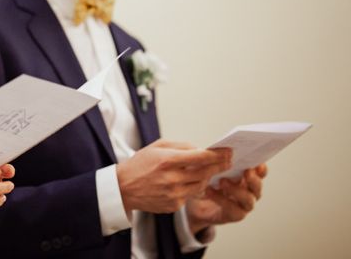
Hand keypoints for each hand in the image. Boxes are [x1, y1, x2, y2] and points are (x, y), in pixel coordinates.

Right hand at [116, 139, 231, 213]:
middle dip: (219, 166)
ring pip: (201, 185)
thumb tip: (200, 149)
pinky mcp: (173, 206)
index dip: (217, 154)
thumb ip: (180, 146)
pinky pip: (191, 195)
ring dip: (207, 177)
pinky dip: (193, 187)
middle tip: (227, 161)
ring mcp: (173, 194)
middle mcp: (172, 178)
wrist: (123, 187)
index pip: (200, 157)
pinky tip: (189, 181)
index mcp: (167, 160)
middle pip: (205, 172)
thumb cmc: (141, 163)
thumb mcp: (157, 146)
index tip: (228, 151)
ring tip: (208, 170)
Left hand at [186, 164, 266, 233]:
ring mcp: (244, 204)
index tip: (257, 163)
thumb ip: (217, 158)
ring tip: (222, 181)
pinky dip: (221, 200)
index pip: (260, 171)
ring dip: (236, 190)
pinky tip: (209, 191)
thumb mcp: (210, 166)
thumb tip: (218, 148)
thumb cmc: (205, 179)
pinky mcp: (234, 215)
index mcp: (247, 176)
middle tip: (246, 171)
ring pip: (248, 199)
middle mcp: (249, 190)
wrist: (195, 202)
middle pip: (257, 185)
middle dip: (253, 179)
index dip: (261, 168)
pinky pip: (234, 210)